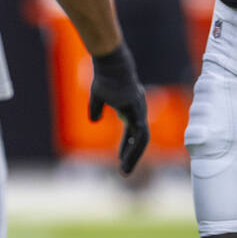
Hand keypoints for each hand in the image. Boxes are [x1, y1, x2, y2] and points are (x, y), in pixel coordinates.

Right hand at [89, 43, 149, 174]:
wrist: (111, 66)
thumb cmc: (105, 77)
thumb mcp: (98, 96)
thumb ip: (96, 109)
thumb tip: (94, 121)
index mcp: (131, 108)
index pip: (132, 132)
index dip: (126, 146)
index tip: (120, 159)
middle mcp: (138, 112)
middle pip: (140, 138)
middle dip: (132, 155)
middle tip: (124, 171)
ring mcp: (140, 112)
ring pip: (142, 140)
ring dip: (134, 156)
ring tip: (125, 170)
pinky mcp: (138, 113)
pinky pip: (139, 135)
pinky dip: (133, 148)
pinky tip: (124, 158)